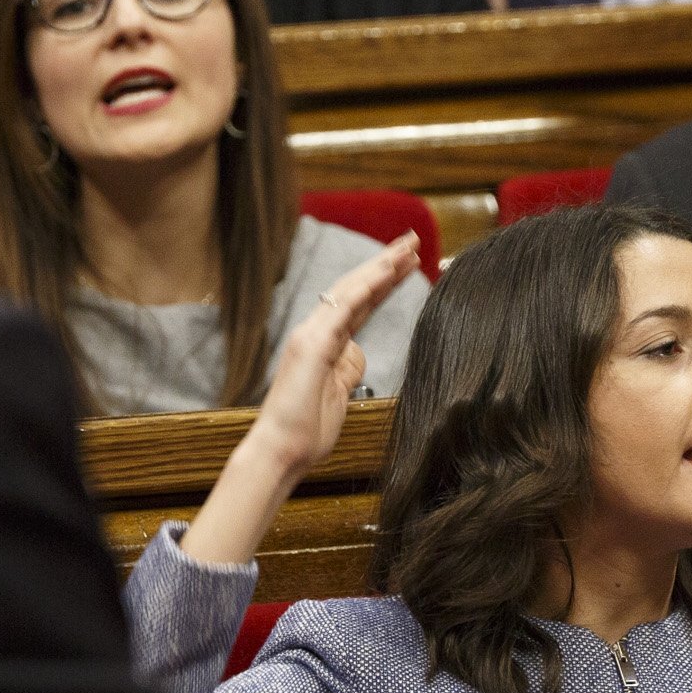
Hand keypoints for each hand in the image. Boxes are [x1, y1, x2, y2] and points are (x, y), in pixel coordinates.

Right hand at [176, 233, 423, 566]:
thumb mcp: (338, 395)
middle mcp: (314, 331)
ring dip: (380, 268)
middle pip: (355, 288)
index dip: (383, 282)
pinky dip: (363, 290)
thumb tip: (358, 353)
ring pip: (350, 291)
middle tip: (411, 240)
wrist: (280, 451)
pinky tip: (384, 273)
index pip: (359, 303)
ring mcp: (310, 336)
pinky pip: (341, 310)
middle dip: (384, 263)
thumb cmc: (307, 431)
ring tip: (406, 249)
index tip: (407, 263)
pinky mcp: (310, 346)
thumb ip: (347, 369)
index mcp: (323, 343)